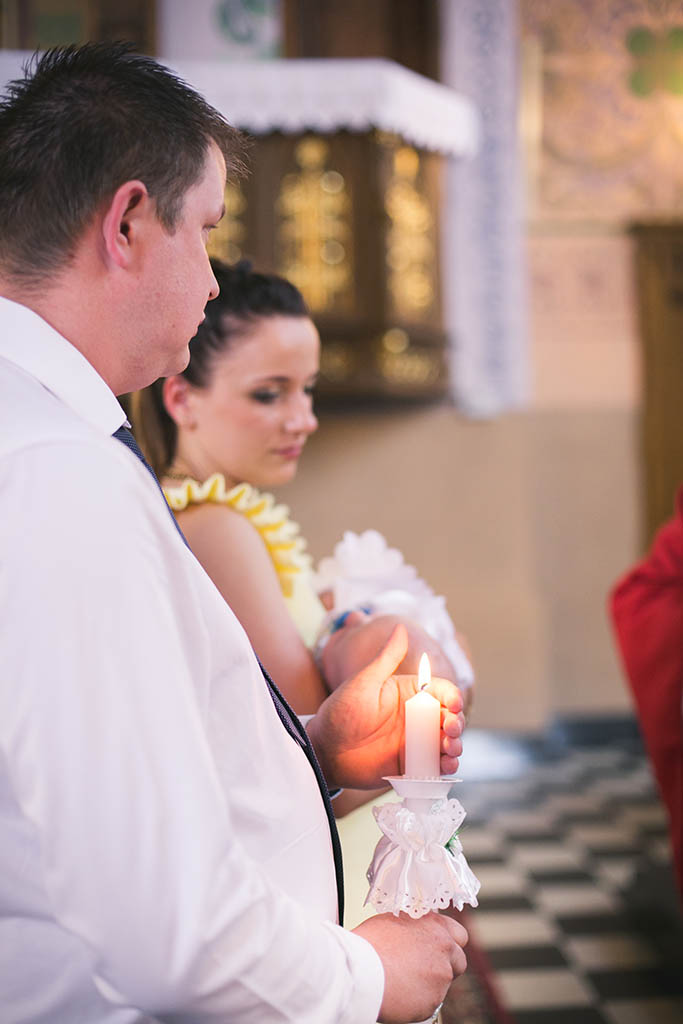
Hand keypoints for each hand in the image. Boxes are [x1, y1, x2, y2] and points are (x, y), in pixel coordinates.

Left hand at [306, 625, 464, 788]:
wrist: (324, 751)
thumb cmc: (340, 712)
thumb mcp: (364, 682)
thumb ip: (387, 657)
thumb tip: (400, 626)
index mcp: (409, 693)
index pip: (441, 691)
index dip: (453, 697)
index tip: (453, 705)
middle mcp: (416, 717)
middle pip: (450, 718)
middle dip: (457, 723)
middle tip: (451, 730)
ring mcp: (415, 742)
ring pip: (448, 742)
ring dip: (456, 745)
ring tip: (450, 749)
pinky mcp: (411, 766)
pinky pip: (436, 766)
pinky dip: (447, 767)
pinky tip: (446, 766)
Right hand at [354, 911, 467, 1022]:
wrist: (362, 970)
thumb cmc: (369, 944)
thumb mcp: (392, 921)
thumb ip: (413, 927)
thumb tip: (413, 933)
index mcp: (433, 924)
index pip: (458, 934)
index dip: (448, 943)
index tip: (438, 950)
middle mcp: (443, 946)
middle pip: (458, 960)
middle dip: (447, 966)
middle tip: (426, 970)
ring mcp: (442, 973)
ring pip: (444, 982)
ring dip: (430, 984)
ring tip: (404, 981)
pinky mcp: (435, 998)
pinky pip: (431, 1001)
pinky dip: (419, 1000)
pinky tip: (401, 993)